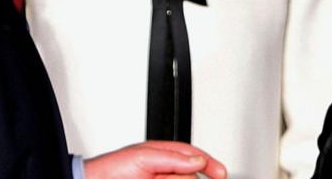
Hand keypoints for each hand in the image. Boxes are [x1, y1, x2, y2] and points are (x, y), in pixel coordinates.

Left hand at [84, 140, 226, 177]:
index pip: (193, 157)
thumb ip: (173, 158)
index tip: (221, 173)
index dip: (209, 164)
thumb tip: (198, 160)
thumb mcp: (144, 157)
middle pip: (189, 175)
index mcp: (163, 155)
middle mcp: (163, 172)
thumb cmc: (111, 169)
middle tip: (186, 177)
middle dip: (189, 176)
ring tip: (160, 178)